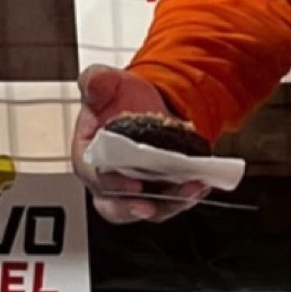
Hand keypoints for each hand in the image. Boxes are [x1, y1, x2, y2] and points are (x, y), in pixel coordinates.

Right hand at [71, 63, 208, 226]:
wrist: (146, 100)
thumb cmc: (119, 97)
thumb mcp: (106, 81)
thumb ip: (96, 81)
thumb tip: (95, 82)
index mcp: (88, 158)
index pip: (96, 179)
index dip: (112, 185)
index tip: (133, 185)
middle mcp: (109, 180)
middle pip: (116, 207)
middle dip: (134, 210)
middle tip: (151, 206)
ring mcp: (136, 189)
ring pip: (149, 208)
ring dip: (172, 204)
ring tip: (192, 188)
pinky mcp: (159, 189)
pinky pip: (171, 202)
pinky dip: (187, 196)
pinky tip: (201, 183)